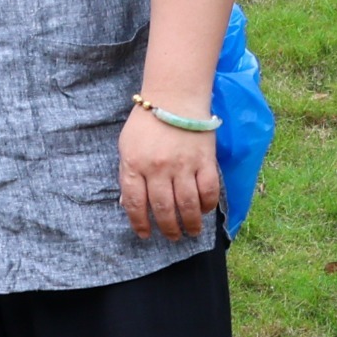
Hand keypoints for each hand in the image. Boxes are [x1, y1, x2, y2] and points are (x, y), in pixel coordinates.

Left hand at [119, 102, 220, 241]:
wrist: (175, 99)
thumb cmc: (146, 124)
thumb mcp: (126, 147)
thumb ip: (128, 174)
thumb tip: (130, 203)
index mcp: (135, 164)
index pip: (135, 202)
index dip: (139, 223)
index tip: (145, 234)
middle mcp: (158, 168)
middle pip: (163, 208)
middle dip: (168, 228)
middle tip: (172, 237)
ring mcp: (184, 166)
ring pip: (188, 205)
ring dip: (190, 223)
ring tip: (191, 232)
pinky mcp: (205, 161)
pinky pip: (209, 191)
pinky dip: (208, 206)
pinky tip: (204, 211)